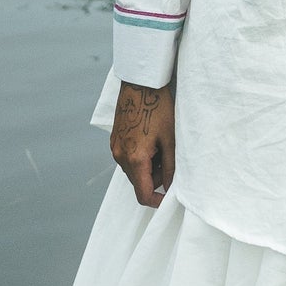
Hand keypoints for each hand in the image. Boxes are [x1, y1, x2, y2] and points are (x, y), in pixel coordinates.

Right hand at [111, 80, 175, 206]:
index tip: (169, 198)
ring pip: (133, 171)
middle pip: (138, 183)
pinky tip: (151, 141)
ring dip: (148, 168)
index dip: (157, 201)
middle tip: (169, 160)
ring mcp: (115, 148)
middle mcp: (120, 156)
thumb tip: (171, 187)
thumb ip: (170, 167)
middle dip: (155, 179)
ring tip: (161, 146)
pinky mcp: (114, 140)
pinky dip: (140, 158)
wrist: (140, 84)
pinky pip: (127, 159)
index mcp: (135, 158)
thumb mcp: (170, 139)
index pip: (143, 194)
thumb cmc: (158, 108)